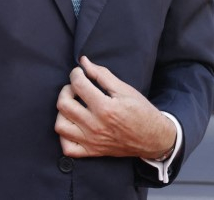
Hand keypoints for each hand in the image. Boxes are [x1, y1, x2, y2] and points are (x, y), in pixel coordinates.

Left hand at [54, 55, 175, 158]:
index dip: (76, 73)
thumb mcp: (125, 89)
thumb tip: (84, 62)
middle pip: (63, 104)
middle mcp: (95, 126)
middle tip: (76, 88)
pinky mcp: (92, 152)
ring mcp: (92, 141)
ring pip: (60, 125)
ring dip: (63, 112)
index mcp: (105, 108)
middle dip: (66, 90)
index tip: (80, 72)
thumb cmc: (141, 111)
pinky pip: (67, 147)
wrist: (153, 138)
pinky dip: (65, 136)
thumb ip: (102, 74)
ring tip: (73, 106)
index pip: (78, 85)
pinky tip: (73, 125)